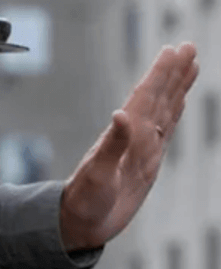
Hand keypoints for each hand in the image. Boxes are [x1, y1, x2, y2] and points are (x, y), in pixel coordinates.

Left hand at [60, 42, 198, 251]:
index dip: (161, 74)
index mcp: (124, 136)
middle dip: (173, 73)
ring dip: (176, 87)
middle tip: (188, 46)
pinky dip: (174, 113)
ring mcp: (141, 148)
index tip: (174, 50)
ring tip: (189, 64)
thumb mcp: (97, 174)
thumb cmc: (84, 201)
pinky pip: (165, 131)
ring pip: (164, 110)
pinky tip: (179, 101)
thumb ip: (111, 146)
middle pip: (158, 97)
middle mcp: (134, 137)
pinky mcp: (146, 162)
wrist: (79, 223)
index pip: (146, 97)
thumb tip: (120, 114)